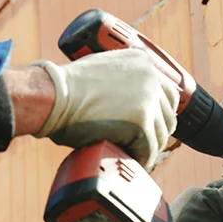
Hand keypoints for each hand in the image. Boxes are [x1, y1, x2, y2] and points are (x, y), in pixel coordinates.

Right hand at [30, 49, 179, 169]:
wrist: (54, 95)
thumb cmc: (65, 87)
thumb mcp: (102, 71)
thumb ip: (122, 81)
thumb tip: (128, 104)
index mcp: (143, 62)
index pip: (167, 94)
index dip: (157, 114)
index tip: (149, 126)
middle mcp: (151, 77)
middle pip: (168, 115)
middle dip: (155, 132)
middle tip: (139, 144)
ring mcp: (149, 100)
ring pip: (159, 135)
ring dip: (146, 147)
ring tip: (131, 154)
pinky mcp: (142, 122)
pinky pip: (148, 149)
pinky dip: (139, 158)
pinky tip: (128, 159)